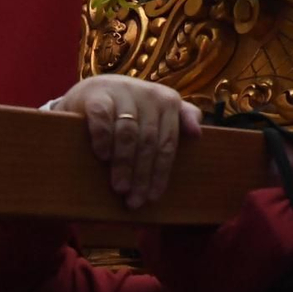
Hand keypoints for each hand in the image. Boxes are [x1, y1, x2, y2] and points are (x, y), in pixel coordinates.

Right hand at [53, 76, 201, 208]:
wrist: (94, 91)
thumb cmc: (132, 108)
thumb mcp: (159, 111)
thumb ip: (182, 119)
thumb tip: (198, 134)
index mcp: (168, 101)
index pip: (167, 143)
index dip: (161, 172)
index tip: (153, 197)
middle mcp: (148, 94)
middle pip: (148, 142)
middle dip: (142, 175)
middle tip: (135, 200)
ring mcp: (122, 92)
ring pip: (127, 134)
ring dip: (124, 164)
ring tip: (120, 188)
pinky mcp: (97, 95)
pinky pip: (103, 119)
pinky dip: (104, 139)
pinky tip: (103, 157)